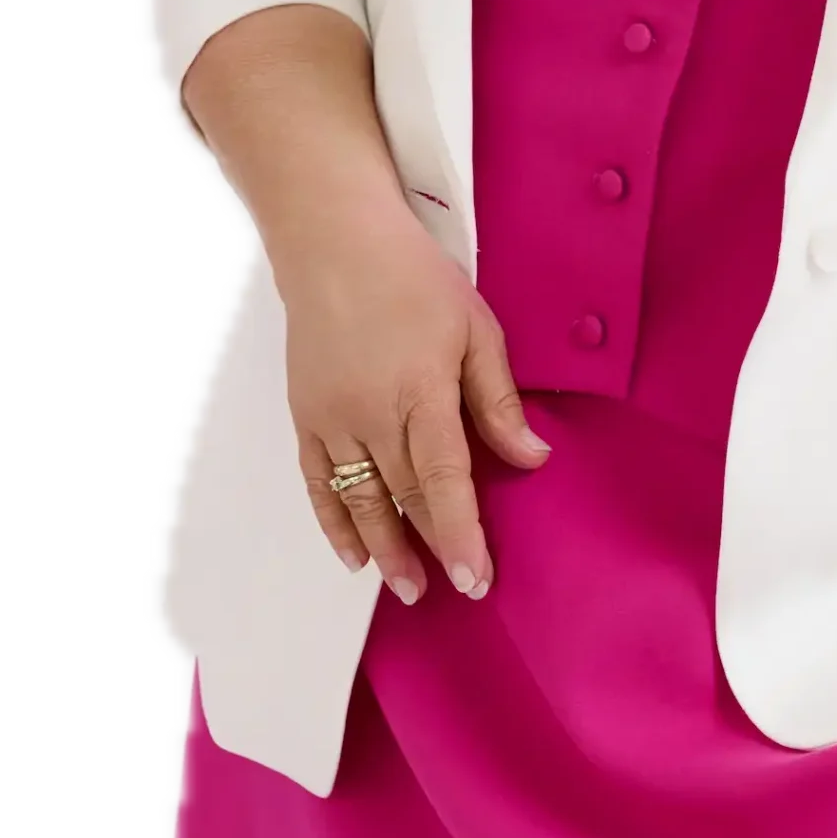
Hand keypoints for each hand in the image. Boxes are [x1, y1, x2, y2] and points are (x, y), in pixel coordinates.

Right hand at [285, 197, 549, 604]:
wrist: (336, 246)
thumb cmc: (416, 279)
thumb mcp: (477, 328)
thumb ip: (499, 399)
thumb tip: (531, 456)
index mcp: (422, 393)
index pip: (445, 480)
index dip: (461, 533)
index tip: (477, 577)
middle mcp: (371, 417)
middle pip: (403, 498)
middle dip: (429, 549)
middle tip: (453, 591)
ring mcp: (332, 421)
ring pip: (359, 501)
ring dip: (383, 549)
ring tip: (407, 588)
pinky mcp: (305, 418)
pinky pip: (318, 485)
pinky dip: (334, 523)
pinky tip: (354, 553)